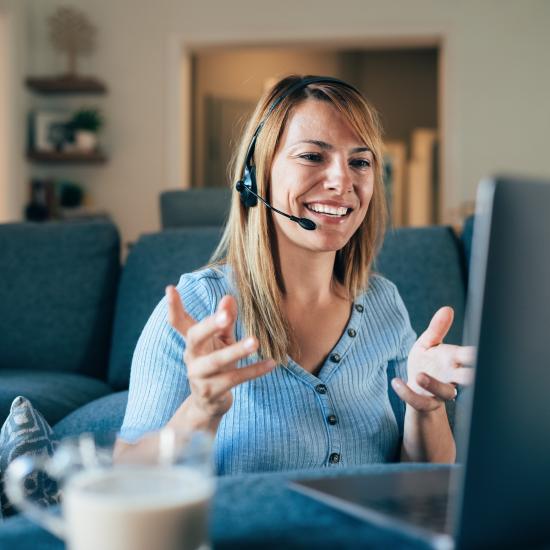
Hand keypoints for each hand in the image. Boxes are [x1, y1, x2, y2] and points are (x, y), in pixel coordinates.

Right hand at [165, 286, 275, 421]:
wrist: (209, 403)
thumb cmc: (217, 363)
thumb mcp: (222, 340)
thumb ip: (225, 320)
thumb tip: (229, 297)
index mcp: (192, 341)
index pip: (178, 322)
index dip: (173, 306)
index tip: (170, 288)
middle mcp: (191, 357)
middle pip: (196, 338)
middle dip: (210, 326)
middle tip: (226, 316)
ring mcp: (199, 376)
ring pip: (216, 362)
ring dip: (236, 351)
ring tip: (255, 342)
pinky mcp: (211, 392)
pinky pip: (234, 379)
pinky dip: (254, 370)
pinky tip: (271, 363)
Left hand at [392, 306, 474, 412]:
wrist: (417, 389)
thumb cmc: (428, 362)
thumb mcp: (429, 343)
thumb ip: (437, 328)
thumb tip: (447, 308)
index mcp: (453, 359)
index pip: (468, 356)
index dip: (473, 355)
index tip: (477, 353)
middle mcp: (451, 377)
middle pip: (466, 378)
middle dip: (469, 376)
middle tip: (470, 374)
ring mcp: (440, 392)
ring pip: (445, 392)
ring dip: (433, 384)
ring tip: (419, 376)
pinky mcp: (426, 403)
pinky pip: (418, 401)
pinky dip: (406, 393)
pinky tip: (395, 382)